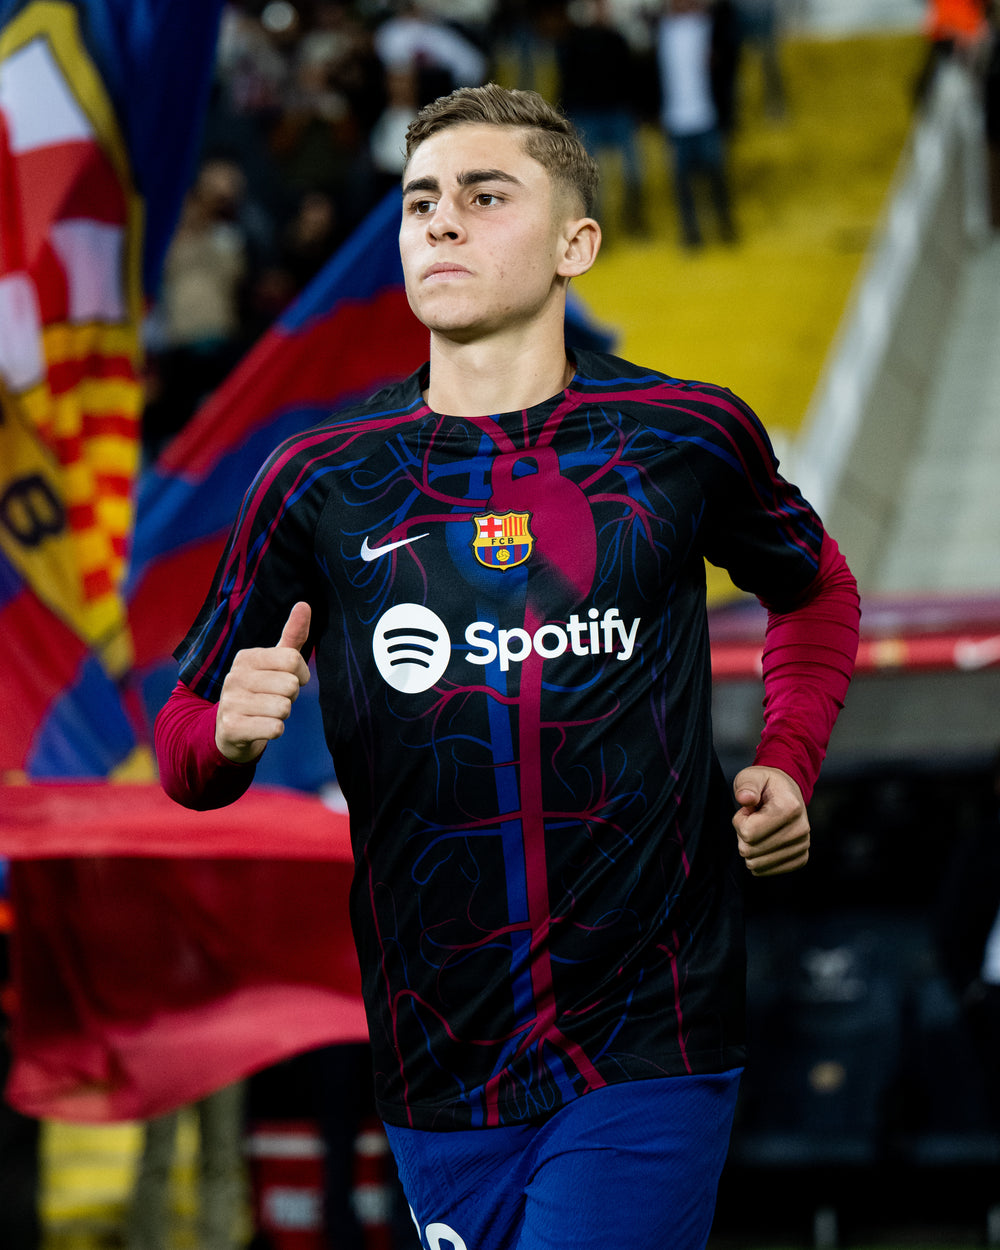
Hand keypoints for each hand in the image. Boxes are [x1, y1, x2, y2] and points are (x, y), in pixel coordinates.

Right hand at [215, 602, 311, 763]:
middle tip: (273, 700)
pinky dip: (274, 731)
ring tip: (265, 713)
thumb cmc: (260, 692)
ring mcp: (230, 701)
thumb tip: (304, 604)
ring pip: (284, 708)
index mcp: (247, 657)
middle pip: (291, 686)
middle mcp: (234, 676)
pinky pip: (275, 728)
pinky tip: (259, 727)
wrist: (230, 731)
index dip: (300, 676)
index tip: (288, 681)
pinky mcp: (231, 727)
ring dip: (281, 715)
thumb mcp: (275, 663)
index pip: (293, 659)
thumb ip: (292, 635)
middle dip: (290, 698)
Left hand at [732, 766, 809, 876]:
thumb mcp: (752, 777)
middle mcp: (801, 829)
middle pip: (750, 851)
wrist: (788, 791)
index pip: (749, 832)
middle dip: (743, 835)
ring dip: (751, 847)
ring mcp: (803, 846)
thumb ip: (746, 785)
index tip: (748, 810)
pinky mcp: (801, 858)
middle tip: (754, 819)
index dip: (739, 821)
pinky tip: (766, 841)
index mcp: (790, 807)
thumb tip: (745, 798)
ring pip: (756, 864)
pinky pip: (766, 871)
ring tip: (760, 829)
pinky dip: (759, 858)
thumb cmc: (766, 785)